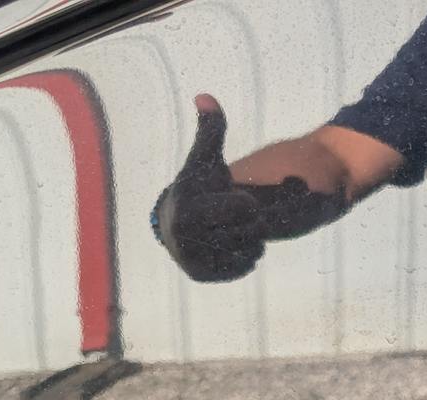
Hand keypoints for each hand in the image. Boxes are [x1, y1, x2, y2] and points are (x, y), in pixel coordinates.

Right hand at [153, 95, 263, 281]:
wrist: (176, 224)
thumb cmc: (198, 187)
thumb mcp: (205, 160)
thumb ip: (211, 131)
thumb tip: (206, 96)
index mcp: (189, 208)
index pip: (246, 209)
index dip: (247, 203)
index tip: (238, 198)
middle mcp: (185, 238)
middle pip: (251, 232)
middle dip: (250, 222)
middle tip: (233, 214)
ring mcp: (192, 260)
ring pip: (250, 250)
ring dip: (250, 238)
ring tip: (230, 227)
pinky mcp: (201, 276)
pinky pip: (244, 267)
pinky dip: (245, 256)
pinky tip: (230, 242)